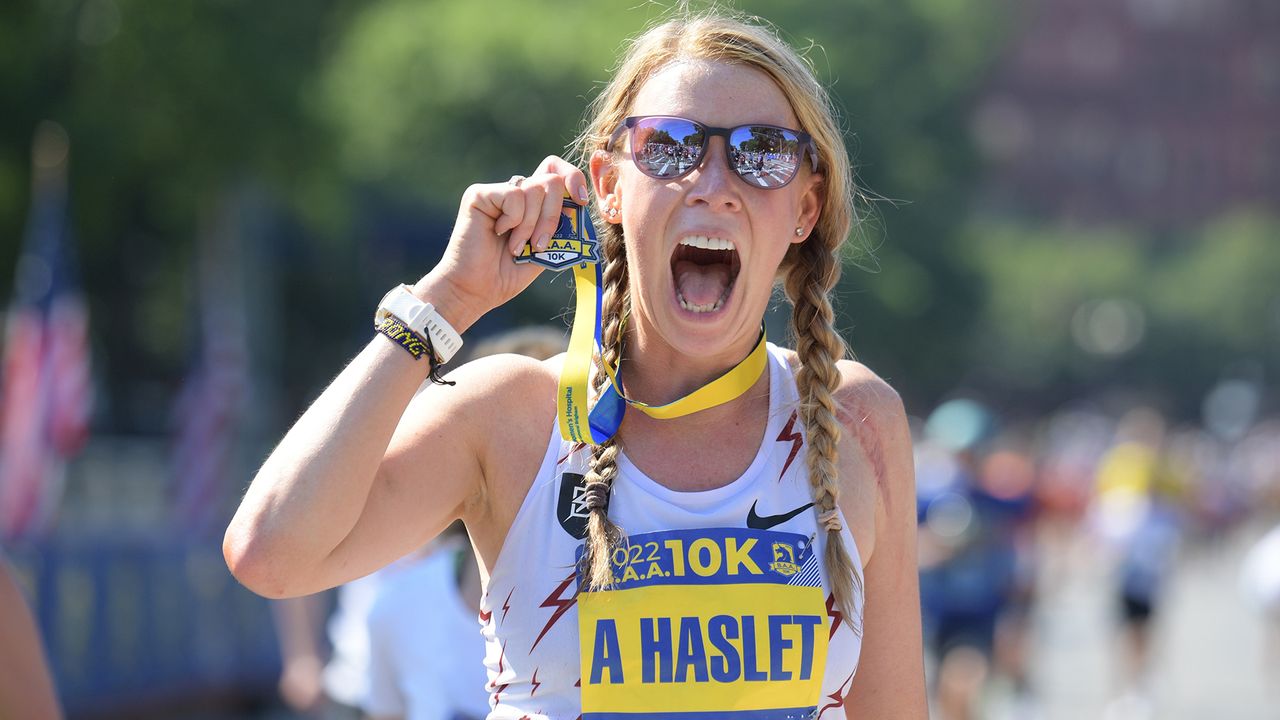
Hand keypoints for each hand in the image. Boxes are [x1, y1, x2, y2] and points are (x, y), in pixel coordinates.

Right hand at [415, 156, 590, 330]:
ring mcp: (496, 192)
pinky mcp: (479, 194)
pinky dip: (514, 220)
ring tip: (517, 246)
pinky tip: (498, 233)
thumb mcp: (546, 251)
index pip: (556, 171)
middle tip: (540, 244)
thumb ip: (562, 228)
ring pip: (535, 188)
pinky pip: (514, 195)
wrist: (476, 291)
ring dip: (531, 225)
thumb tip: (579, 207)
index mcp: (531, 203)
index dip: (573, 178)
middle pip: (551, 179)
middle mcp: (514, 192)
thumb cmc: (506, 275)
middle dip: (553, 215)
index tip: (581, 201)